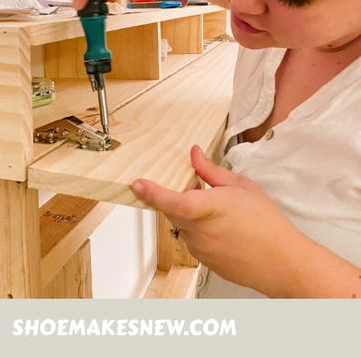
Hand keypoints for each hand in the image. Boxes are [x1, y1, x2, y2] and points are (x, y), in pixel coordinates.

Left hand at [131, 145, 302, 296]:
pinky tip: (221, 227)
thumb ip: (212, 171)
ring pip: (181, 223)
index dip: (152, 193)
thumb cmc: (268, 225)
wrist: (282, 263)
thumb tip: (194, 155)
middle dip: (176, 195)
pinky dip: (198, 228)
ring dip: (190, 213)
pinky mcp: (203, 260)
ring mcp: (200, 248)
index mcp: (209, 208)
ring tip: (220, 211)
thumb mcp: (242, 186)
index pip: (174, 200)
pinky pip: (191, 238)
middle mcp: (200, 230)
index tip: (137, 184)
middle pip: (172, 208)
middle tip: (195, 186)